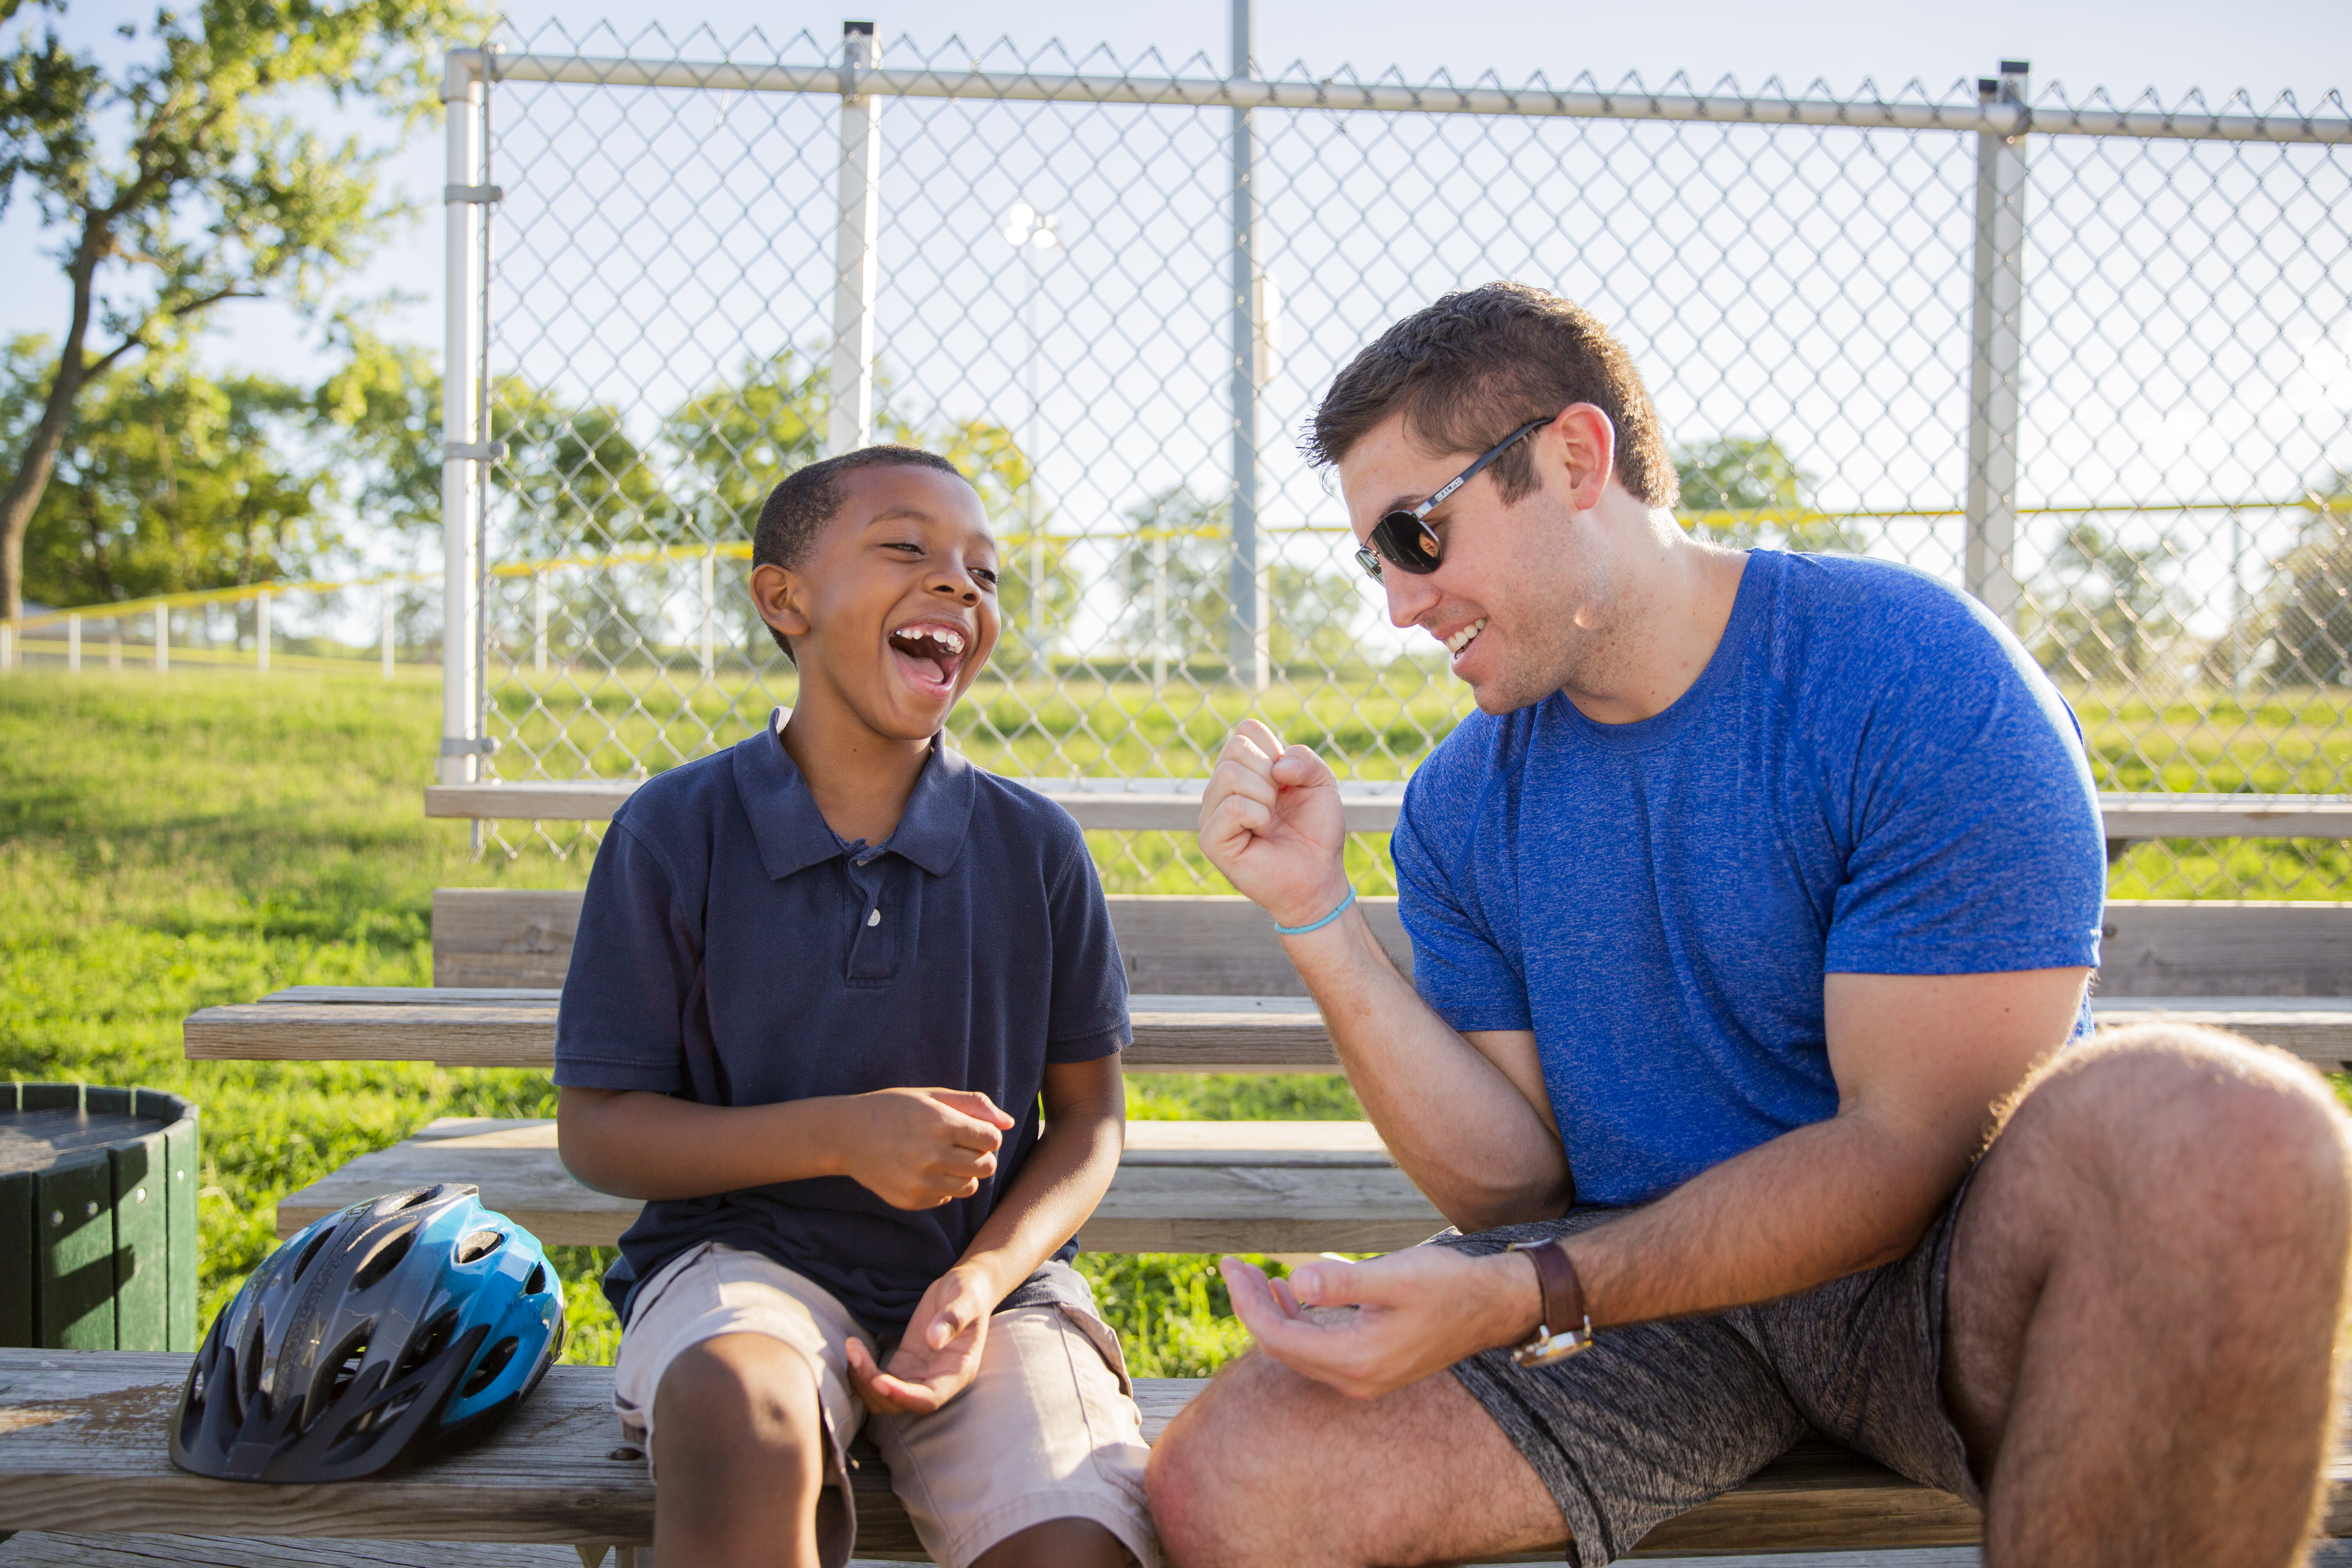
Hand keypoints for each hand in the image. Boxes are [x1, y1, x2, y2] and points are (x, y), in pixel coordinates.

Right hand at [839, 1088, 1015, 1209]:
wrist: (847, 1135)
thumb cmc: (894, 1108)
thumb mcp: (932, 1096)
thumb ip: (974, 1105)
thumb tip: (1008, 1122)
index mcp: (942, 1124)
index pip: (992, 1139)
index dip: (986, 1134)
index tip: (972, 1130)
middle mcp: (933, 1155)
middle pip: (987, 1166)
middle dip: (981, 1155)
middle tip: (962, 1146)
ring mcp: (921, 1182)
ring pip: (970, 1187)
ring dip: (965, 1174)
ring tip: (945, 1160)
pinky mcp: (911, 1200)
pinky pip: (945, 1200)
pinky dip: (942, 1188)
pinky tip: (923, 1171)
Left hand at [845, 1266, 991, 1414]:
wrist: (965, 1287)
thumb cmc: (971, 1292)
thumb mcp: (967, 1299)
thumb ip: (953, 1319)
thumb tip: (934, 1339)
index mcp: (958, 1372)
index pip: (928, 1400)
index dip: (903, 1396)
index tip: (879, 1380)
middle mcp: (937, 1380)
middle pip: (899, 1404)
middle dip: (873, 1385)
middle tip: (855, 1352)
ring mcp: (918, 1374)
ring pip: (884, 1396)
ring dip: (863, 1380)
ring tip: (852, 1346)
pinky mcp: (904, 1363)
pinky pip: (878, 1379)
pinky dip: (863, 1370)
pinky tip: (854, 1347)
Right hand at [1198, 719, 1350, 928]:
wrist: (1319, 877)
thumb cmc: (1316, 832)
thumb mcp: (1322, 783)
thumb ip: (1305, 758)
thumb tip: (1277, 766)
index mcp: (1242, 770)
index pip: (1246, 730)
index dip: (1275, 750)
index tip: (1288, 781)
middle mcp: (1220, 789)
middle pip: (1236, 747)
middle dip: (1271, 773)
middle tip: (1279, 804)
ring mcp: (1211, 815)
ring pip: (1230, 774)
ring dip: (1266, 796)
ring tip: (1271, 821)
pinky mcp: (1211, 841)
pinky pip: (1232, 806)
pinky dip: (1258, 816)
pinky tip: (1262, 834)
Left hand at [1219, 1246, 1535, 1399]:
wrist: (1492, 1307)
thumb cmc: (1446, 1284)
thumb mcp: (1395, 1275)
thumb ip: (1343, 1282)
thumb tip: (1297, 1281)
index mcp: (1356, 1360)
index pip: (1278, 1338)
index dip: (1247, 1303)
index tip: (1230, 1266)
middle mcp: (1355, 1378)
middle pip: (1282, 1347)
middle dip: (1252, 1306)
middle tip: (1231, 1266)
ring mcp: (1363, 1377)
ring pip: (1298, 1349)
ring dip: (1271, 1313)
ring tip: (1251, 1275)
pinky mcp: (1371, 1365)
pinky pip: (1318, 1348)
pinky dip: (1297, 1321)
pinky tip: (1289, 1293)